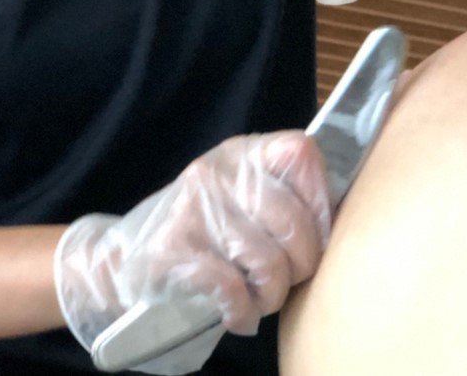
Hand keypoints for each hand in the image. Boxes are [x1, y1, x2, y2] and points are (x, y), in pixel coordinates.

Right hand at [54, 132, 330, 351]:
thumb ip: (284, 198)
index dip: (320, 200)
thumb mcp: (241, 198)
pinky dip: (242, 311)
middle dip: (302, 265)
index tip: (317, 234)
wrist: (123, 261)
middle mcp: (218, 172)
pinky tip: (235, 312)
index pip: (301, 153)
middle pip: (293, 219)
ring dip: (271, 295)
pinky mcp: (173, 250)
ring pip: (267, 260)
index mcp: (243, 153)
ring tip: (259, 299)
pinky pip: (232, 287)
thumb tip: (343, 218)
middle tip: (287, 281)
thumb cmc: (204, 235)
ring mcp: (193, 208)